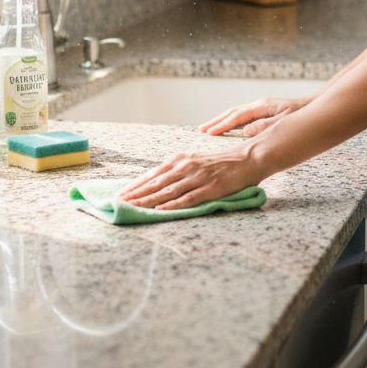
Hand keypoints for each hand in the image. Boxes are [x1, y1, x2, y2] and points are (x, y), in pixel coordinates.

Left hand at [118, 143, 260, 210]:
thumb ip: (177, 170)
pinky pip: (188, 198)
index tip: (120, 193)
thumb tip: (155, 182)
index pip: (152, 174)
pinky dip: (173, 204)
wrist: (248, 158)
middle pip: (156, 183)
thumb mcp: (195, 160)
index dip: (135, 185)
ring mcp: (198, 178)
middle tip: (118, 202)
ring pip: (168, 191)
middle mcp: (187, 167)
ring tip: (132, 207)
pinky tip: (161, 209)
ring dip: (148, 200)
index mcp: (181, 159)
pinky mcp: (210, 188)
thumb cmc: (221, 162)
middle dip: (135, 194)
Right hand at [199, 96, 309, 135]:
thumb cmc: (302, 114)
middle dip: (217, 121)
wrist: (314, 106)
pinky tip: (227, 128)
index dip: (222, 124)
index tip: (209, 132)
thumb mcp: (285, 121)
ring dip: (222, 121)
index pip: (237, 116)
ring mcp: (261, 108)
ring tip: (208, 129)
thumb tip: (245, 131)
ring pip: (236, 114)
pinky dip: (232, 122)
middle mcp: (259, 105)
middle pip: (232, 112)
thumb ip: (266, 126)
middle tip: (201, 129)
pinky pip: (243, 117)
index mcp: (262, 106)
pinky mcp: (264, 113)